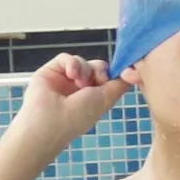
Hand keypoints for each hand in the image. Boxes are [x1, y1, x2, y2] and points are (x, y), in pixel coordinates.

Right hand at [10, 53, 126, 150]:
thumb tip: (130, 73)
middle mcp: (79, 88)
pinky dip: (72, 63)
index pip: (107, 77)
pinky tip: (71, 75)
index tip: (121, 72)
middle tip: (98, 80)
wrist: (49, 121)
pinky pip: (66, 58)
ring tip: (79, 82)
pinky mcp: (50, 71)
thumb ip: (119, 85)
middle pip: (97, 67)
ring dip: (85, 69)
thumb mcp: (106, 99)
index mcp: (93, 97)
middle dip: (100, 71)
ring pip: (83, 62)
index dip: (114, 73)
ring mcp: (64, 79)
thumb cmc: (78, 116)